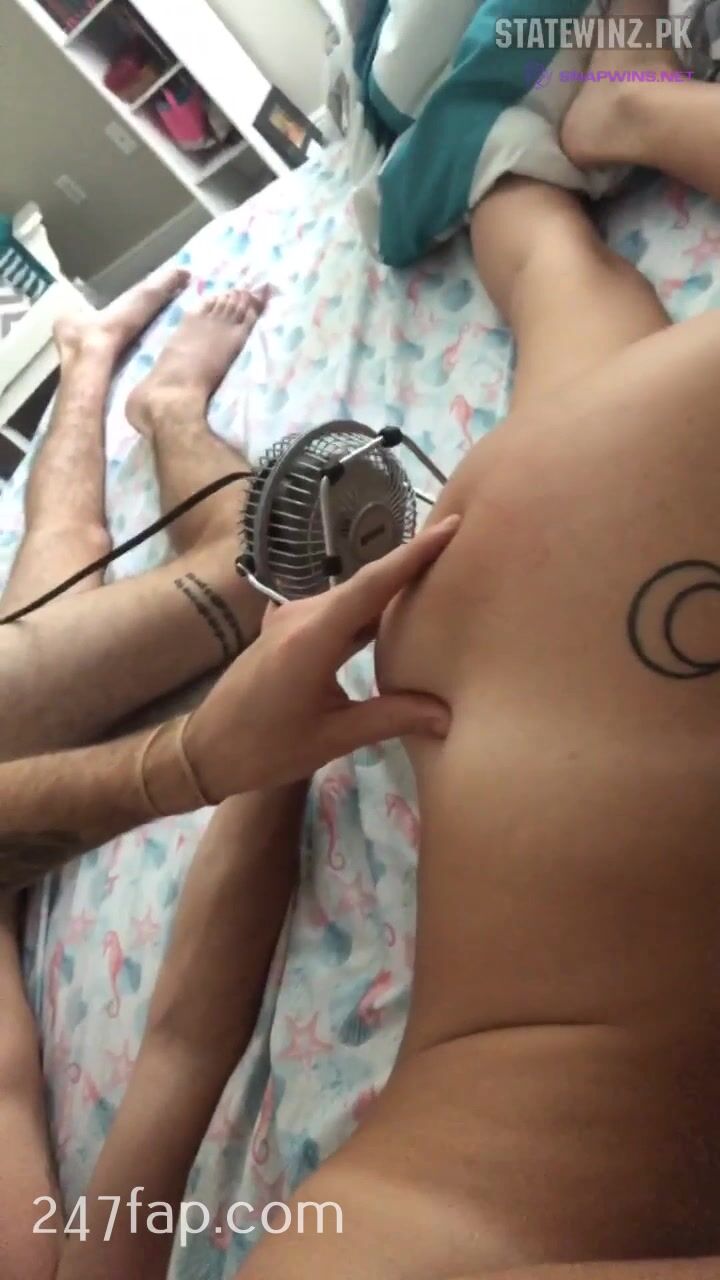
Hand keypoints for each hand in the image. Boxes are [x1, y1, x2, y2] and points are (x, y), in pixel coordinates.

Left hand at [183, 515, 459, 798]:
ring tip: (436, 578)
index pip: (373, 585)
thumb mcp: (332, 738)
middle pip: (366, 584)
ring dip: (389, 588)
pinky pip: (335, 610)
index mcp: (312, 637)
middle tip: (461, 550)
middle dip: (412, 565)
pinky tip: (389, 615)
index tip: (451, 525)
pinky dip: (366, 609)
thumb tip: (447, 716)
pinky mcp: (286, 628)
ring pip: (351, 596)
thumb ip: (391, 719)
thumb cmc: (264, 749)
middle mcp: (301, 616)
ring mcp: (290, 619)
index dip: (414, 554)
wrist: (203, 751)